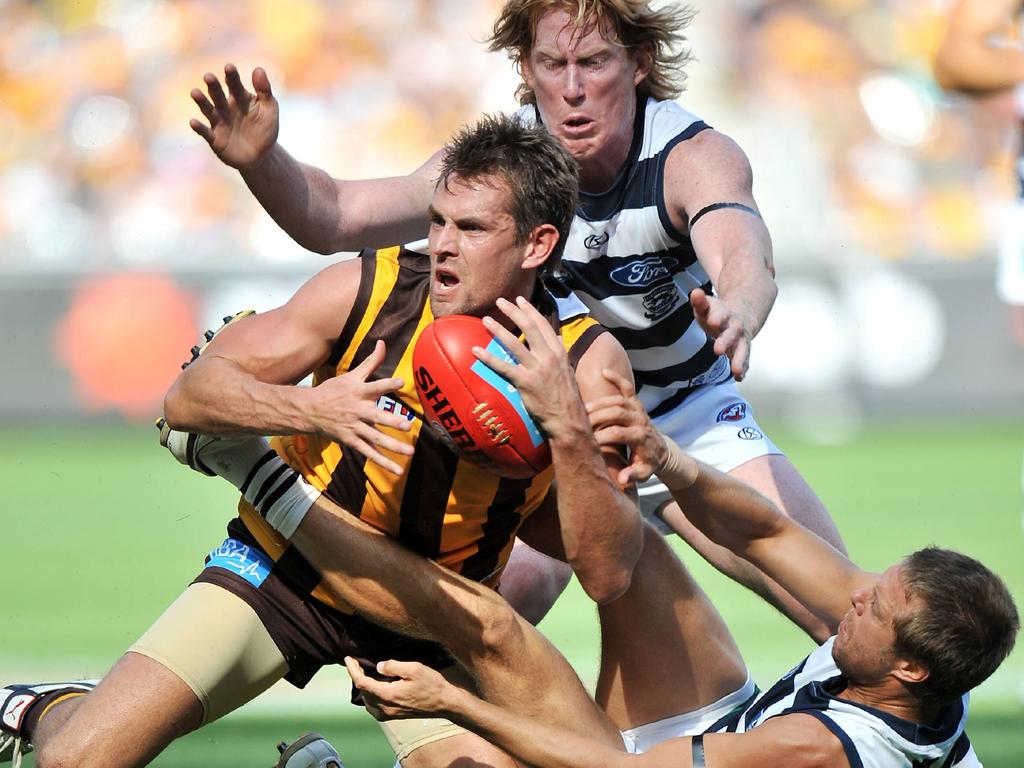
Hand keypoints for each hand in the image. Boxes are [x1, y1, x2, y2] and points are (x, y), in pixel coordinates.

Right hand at [190, 64, 278, 170]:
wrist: (261, 156)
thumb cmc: (265, 130)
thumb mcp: (270, 110)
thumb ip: (264, 90)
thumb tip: (258, 69)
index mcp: (240, 98)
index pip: (234, 84)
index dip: (232, 76)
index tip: (229, 68)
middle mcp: (226, 107)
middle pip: (218, 94)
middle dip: (214, 86)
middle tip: (209, 77)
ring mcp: (219, 122)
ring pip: (208, 110)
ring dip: (201, 101)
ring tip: (195, 93)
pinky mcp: (214, 138)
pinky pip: (205, 132)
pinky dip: (199, 128)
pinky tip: (193, 122)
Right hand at [308, 340, 413, 473]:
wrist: (309, 411)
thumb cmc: (334, 390)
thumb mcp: (351, 375)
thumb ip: (371, 362)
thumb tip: (382, 342)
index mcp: (358, 392)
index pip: (375, 386)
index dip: (387, 384)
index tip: (401, 382)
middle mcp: (357, 410)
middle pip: (376, 416)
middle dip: (391, 420)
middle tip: (406, 425)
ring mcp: (354, 427)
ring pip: (375, 438)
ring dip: (392, 446)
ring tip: (409, 452)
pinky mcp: (351, 441)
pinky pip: (369, 453)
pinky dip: (383, 462)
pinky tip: (398, 470)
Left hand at [345, 656, 454, 720]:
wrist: (445, 703)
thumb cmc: (432, 684)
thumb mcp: (415, 668)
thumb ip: (394, 666)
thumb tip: (379, 666)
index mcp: (389, 695)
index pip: (362, 683)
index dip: (353, 669)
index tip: (348, 658)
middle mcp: (386, 708)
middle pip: (363, 692)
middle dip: (357, 676)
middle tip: (356, 662)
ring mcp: (390, 714)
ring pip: (367, 701)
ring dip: (363, 687)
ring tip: (363, 673)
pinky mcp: (394, 716)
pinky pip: (374, 708)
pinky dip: (369, 697)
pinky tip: (374, 688)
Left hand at [472, 296, 587, 441]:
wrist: (568, 419)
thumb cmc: (566, 398)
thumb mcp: (567, 371)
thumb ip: (558, 355)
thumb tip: (553, 342)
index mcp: (559, 352)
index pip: (543, 324)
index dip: (530, 310)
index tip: (520, 300)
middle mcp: (549, 356)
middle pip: (528, 327)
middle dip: (513, 311)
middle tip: (500, 302)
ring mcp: (537, 369)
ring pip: (514, 343)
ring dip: (498, 329)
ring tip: (486, 320)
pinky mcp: (525, 382)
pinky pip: (503, 366)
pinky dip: (488, 358)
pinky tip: (476, 351)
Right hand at [584, 369, 667, 485]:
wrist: (662, 451)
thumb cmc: (649, 463)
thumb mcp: (644, 474)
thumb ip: (633, 476)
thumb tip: (622, 479)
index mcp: (641, 437)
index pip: (618, 433)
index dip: (601, 436)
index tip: (586, 441)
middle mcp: (640, 420)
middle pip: (616, 413)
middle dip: (596, 417)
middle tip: (578, 422)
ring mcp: (639, 409)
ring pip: (618, 400)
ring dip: (599, 402)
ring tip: (581, 408)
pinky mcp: (637, 403)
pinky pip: (628, 387)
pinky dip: (617, 378)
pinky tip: (604, 372)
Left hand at [690, 288, 751, 380]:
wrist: (742, 314)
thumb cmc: (718, 313)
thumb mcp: (707, 305)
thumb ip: (700, 301)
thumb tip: (695, 293)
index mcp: (724, 314)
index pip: (720, 314)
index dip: (716, 317)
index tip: (712, 321)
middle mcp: (735, 327)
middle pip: (731, 334)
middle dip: (725, 341)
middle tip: (717, 350)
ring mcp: (740, 339)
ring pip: (742, 349)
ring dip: (739, 360)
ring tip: (737, 371)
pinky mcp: (743, 350)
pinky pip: (745, 359)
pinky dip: (743, 368)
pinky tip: (740, 377)